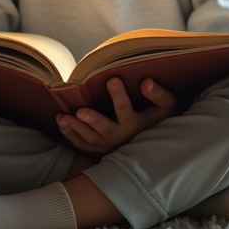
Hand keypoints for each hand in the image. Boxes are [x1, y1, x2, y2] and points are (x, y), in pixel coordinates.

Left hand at [56, 77, 178, 154]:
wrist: (156, 142)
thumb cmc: (160, 117)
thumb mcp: (166, 106)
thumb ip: (158, 94)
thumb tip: (146, 82)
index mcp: (136, 125)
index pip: (126, 110)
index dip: (119, 96)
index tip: (112, 79)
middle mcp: (122, 137)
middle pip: (106, 130)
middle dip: (93, 121)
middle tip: (80, 111)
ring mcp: (109, 145)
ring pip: (91, 139)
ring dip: (76, 128)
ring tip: (64, 117)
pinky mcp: (99, 149)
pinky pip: (82, 145)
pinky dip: (70, 134)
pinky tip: (61, 120)